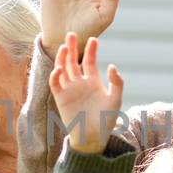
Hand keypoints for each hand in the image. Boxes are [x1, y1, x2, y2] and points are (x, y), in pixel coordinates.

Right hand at [49, 32, 123, 154]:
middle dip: (72, 48)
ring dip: (62, 58)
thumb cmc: (106, 121)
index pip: (89, 61)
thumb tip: (112, 65)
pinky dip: (55, 75)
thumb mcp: (116, 100)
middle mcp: (80, 83)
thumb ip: (117, 83)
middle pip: (73, 61)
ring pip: (63, 69)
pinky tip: (60, 68)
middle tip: (72, 34)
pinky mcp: (60, 98)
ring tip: (64, 47)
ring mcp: (69, 90)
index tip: (93, 39)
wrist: (92, 138)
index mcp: (93, 82)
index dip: (91, 50)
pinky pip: (55, 83)